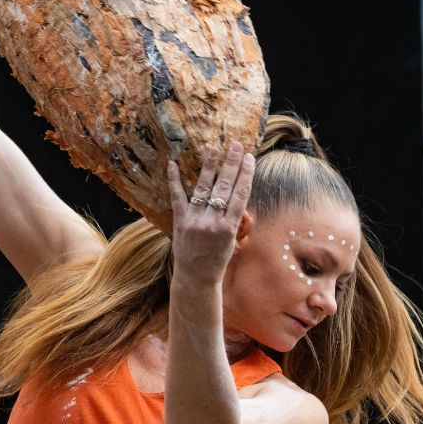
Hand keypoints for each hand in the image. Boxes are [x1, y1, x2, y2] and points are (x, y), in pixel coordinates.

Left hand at [167, 141, 254, 283]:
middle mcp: (213, 222)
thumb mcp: (232, 242)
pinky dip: (174, 180)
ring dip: (209, 167)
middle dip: (232, 164)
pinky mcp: (179, 222)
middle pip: (225, 187)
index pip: (240, 195)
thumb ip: (235, 219)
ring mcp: (195, 221)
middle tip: (236, 146)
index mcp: (229, 227)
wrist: (196, 278)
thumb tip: (240, 199)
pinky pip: (177, 197)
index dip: (246, 174)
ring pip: (204, 188)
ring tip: (213, 149)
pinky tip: (173, 164)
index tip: (249, 158)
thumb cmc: (217, 260)